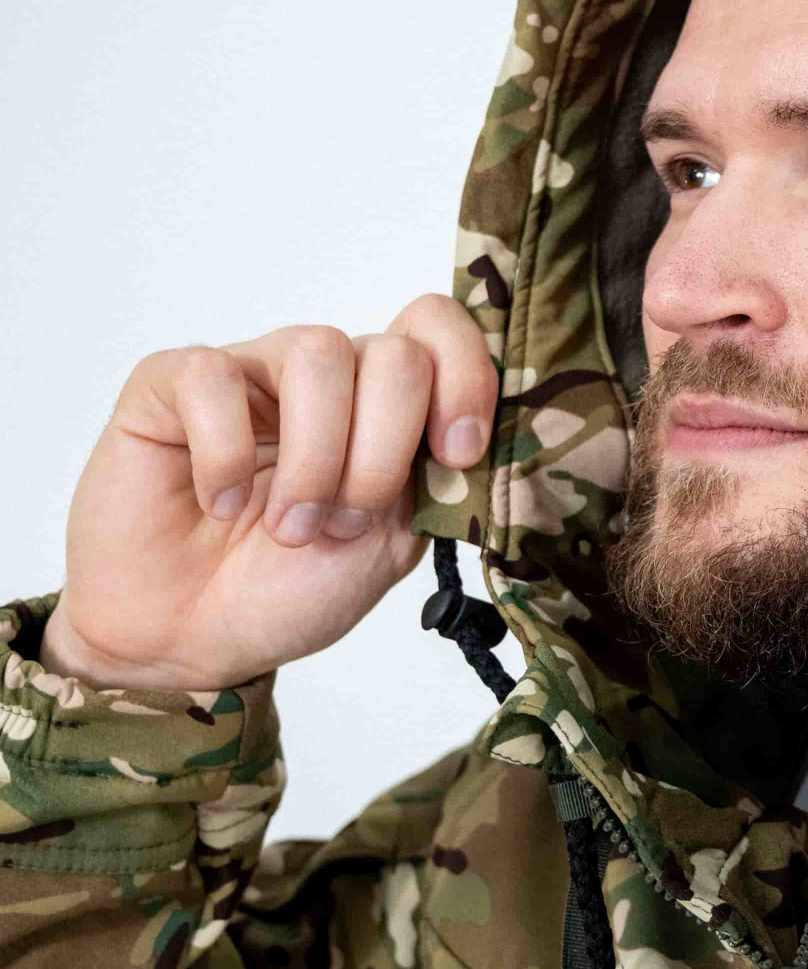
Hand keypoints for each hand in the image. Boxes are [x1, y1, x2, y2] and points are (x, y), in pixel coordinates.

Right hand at [39, 295, 496, 690]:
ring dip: (315, 457)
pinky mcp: (171, 383)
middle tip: (345, 523)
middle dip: (382, 453)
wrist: (190, 639)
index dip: (466, 378)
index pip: (439, 329)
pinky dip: (224, 453)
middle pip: (394, 354)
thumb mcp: (391, 544)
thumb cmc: (286, 589)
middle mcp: (325, 374)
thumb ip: (436, 481)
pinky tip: (216, 501)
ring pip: (318, 352)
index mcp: (386, 402)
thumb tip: (476, 436)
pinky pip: (213, 375)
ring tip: (291, 525)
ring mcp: (251, 370)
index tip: (457, 455)